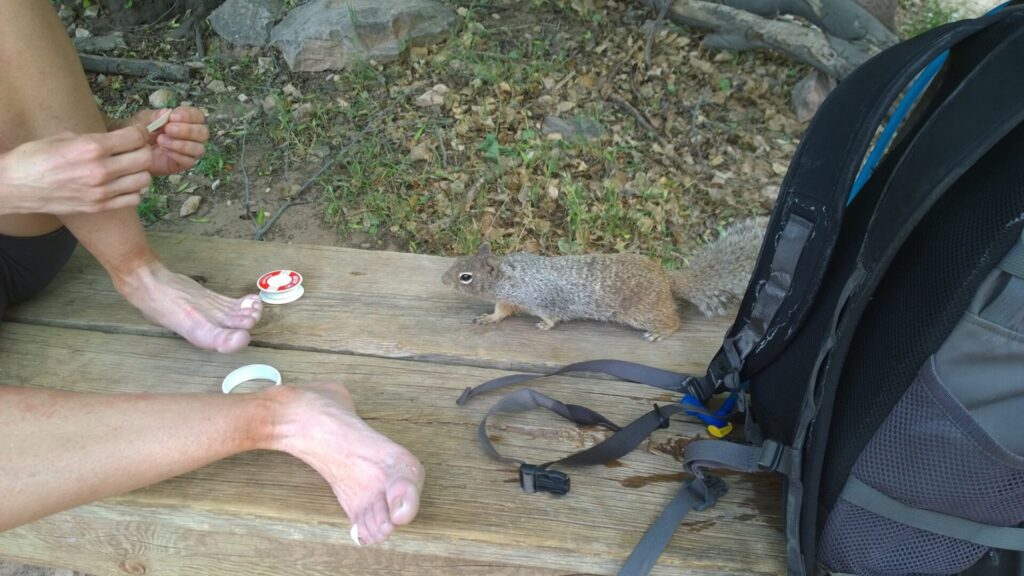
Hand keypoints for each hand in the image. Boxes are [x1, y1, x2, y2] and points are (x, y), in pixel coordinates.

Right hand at [0, 127, 152, 215]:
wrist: (14, 186)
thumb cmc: (35, 157)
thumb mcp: (64, 137)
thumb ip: (94, 138)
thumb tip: (114, 139)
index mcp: (92, 147)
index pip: (136, 137)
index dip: (139, 133)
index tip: (135, 133)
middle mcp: (101, 170)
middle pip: (145, 158)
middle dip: (142, 151)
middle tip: (133, 150)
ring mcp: (101, 192)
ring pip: (144, 180)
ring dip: (139, 172)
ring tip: (127, 168)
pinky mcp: (99, 207)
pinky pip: (133, 198)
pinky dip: (132, 190)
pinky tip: (121, 184)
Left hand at [126, 107, 209, 175]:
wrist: (132, 150)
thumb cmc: (141, 132)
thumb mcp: (145, 119)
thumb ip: (155, 116)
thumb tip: (166, 112)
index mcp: (186, 121)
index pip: (198, 116)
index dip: (189, 115)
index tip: (173, 116)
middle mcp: (193, 136)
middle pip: (203, 133)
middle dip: (187, 130)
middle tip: (168, 129)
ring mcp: (190, 151)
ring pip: (199, 148)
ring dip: (182, 144)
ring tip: (161, 141)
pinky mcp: (184, 164)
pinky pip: (189, 161)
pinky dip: (177, 155)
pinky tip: (164, 151)